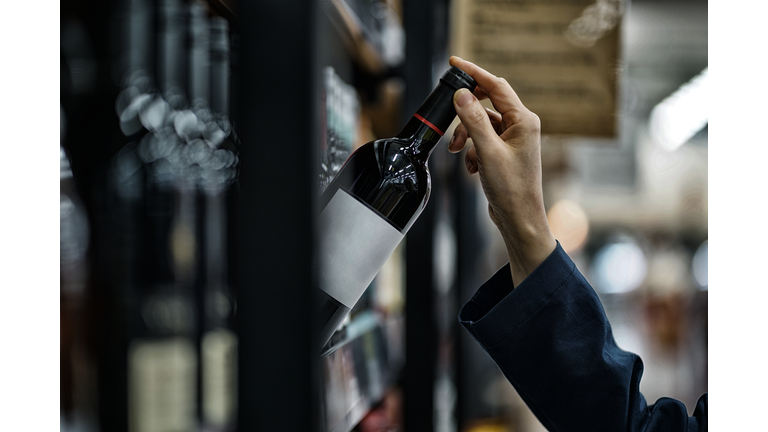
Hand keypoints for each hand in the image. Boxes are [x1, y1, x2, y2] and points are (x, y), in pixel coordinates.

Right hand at [448, 56, 555, 286]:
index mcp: (523, 120)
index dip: (473, 73)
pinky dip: (472, 151)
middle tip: (449, 115)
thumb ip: (474, 121)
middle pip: (487, 103)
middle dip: (465, 114)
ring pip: (481, 124)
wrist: (518, 219)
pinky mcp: (504, 153)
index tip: (454, 63)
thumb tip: (462, 95)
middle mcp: (520, 126)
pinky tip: (471, 167)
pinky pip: (481, 141)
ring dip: (466, 136)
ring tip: (457, 153)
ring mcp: (513, 140)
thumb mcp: (487, 152)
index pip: (496, 86)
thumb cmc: (511, 189)